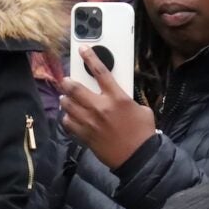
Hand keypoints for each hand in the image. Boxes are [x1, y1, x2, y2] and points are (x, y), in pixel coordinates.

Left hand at [60, 45, 156, 170]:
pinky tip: (70, 117)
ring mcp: (90, 122)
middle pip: (75, 88)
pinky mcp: (85, 135)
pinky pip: (68, 123)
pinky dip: (67, 118)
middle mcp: (100, 107)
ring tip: (66, 98)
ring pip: (67, 104)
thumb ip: (128, 100)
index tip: (82, 49)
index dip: (90, 57)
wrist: (139, 158)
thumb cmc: (143, 134)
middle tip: (66, 80)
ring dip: (65, 99)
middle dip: (67, 82)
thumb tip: (119, 97)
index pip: (100, 71)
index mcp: (117, 98)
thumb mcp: (142, 110)